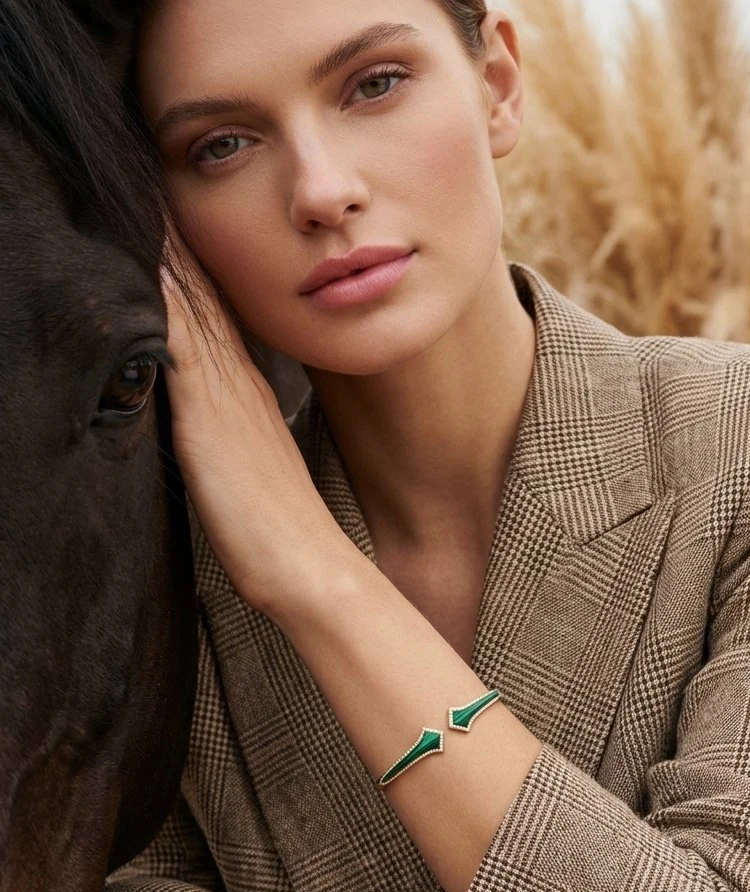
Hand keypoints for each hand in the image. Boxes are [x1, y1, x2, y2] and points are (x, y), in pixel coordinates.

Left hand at [159, 223, 343, 615]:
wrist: (308, 567)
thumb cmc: (280, 533)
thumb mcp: (252, 468)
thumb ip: (232, 434)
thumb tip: (214, 420)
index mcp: (246, 388)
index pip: (212, 309)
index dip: (190, 260)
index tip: (172, 214)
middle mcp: (236, 378)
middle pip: (201, 289)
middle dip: (176, 233)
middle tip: (157, 171)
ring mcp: (224, 392)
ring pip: (190, 300)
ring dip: (168, 246)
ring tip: (147, 187)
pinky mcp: (207, 415)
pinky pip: (179, 338)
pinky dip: (163, 293)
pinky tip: (147, 254)